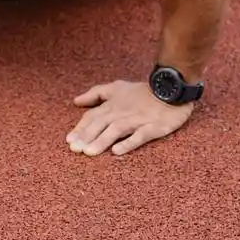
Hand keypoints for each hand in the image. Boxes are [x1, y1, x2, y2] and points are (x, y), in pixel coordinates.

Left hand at [66, 80, 194, 156]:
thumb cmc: (143, 91)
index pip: (92, 116)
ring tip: (89, 152)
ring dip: (102, 141)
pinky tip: (117, 151)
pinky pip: (139, 136)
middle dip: (87, 136)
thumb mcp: (117, 87)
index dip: (80, 128)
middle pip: (101, 124)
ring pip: (116, 130)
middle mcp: (122, 112)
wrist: (171, 88)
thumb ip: (96, 93)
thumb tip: (76, 101)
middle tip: (75, 149)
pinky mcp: (153, 128)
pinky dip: (128, 142)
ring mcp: (138, 120)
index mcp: (113, 104)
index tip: (69, 140)